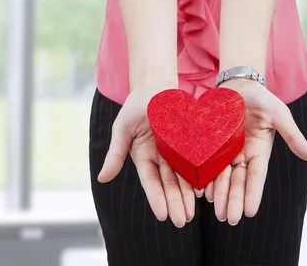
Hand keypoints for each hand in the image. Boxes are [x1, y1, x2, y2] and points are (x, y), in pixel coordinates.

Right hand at [97, 86, 195, 227]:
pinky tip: (204, 188)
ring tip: (192, 213)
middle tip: (182, 221)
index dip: (157, 198)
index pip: (151, 181)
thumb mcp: (122, 128)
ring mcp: (176, 150)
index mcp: (144, 156)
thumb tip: (102, 178)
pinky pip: (196, 159)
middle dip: (175, 202)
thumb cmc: (136, 105)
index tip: (163, 215)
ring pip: (183, 176)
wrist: (156, 85)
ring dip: (187, 195)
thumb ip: (116, 153)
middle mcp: (161, 157)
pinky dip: (199, 174)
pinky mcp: (190, 142)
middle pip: (169, 183)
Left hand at [203, 79, 306, 224]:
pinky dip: (207, 177)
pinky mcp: (213, 144)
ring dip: (220, 195)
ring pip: (223, 176)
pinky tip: (202, 191)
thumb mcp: (279, 114)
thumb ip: (292, 135)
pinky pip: (209, 163)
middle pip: (238, 181)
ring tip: (216, 212)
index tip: (249, 213)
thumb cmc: (262, 99)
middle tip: (229, 219)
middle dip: (234, 200)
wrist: (238, 84)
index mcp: (260, 150)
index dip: (253, 194)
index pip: (256, 176)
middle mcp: (243, 154)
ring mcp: (228, 150)